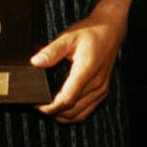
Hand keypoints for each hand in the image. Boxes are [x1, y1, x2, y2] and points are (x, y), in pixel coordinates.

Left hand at [31, 9, 126, 123]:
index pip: (67, 99)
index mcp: (87, 69)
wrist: (110, 30)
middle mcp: (97, 83)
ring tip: (48, 107)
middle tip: (38, 103)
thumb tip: (35, 62)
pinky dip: (72, 114)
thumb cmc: (90, 32)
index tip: (36, 104)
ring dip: (62, 116)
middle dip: (52, 112)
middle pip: (71, 111)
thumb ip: (52, 51)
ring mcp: (101, 89)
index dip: (49, 107)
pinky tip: (62, 107)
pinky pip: (86, 111)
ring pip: (78, 115)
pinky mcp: (103, 92)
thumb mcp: (68, 37)